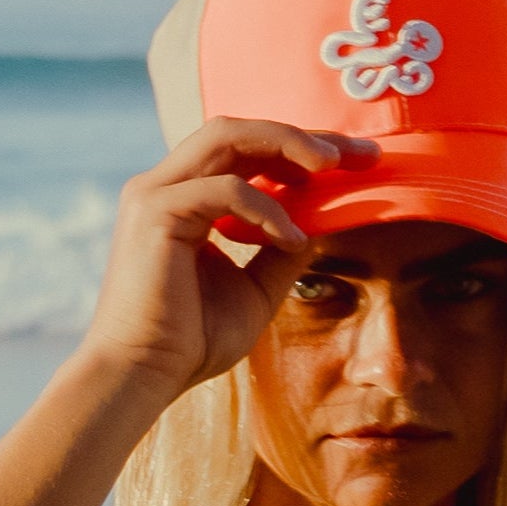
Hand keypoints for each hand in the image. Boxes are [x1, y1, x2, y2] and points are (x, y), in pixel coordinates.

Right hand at [74, 121, 375, 402]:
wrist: (145, 374)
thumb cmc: (193, 338)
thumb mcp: (259, 286)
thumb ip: (284, 247)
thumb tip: (323, 219)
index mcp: (187, 198)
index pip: (248, 151)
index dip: (303, 148)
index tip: (359, 160)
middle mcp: (166, 186)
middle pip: (239, 131)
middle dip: (304, 136)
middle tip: (361, 155)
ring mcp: (155, 194)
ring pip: (227, 136)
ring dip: (287, 145)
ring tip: (332, 167)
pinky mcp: (154, 213)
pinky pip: (226, 188)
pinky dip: (268, 208)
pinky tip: (291, 238)